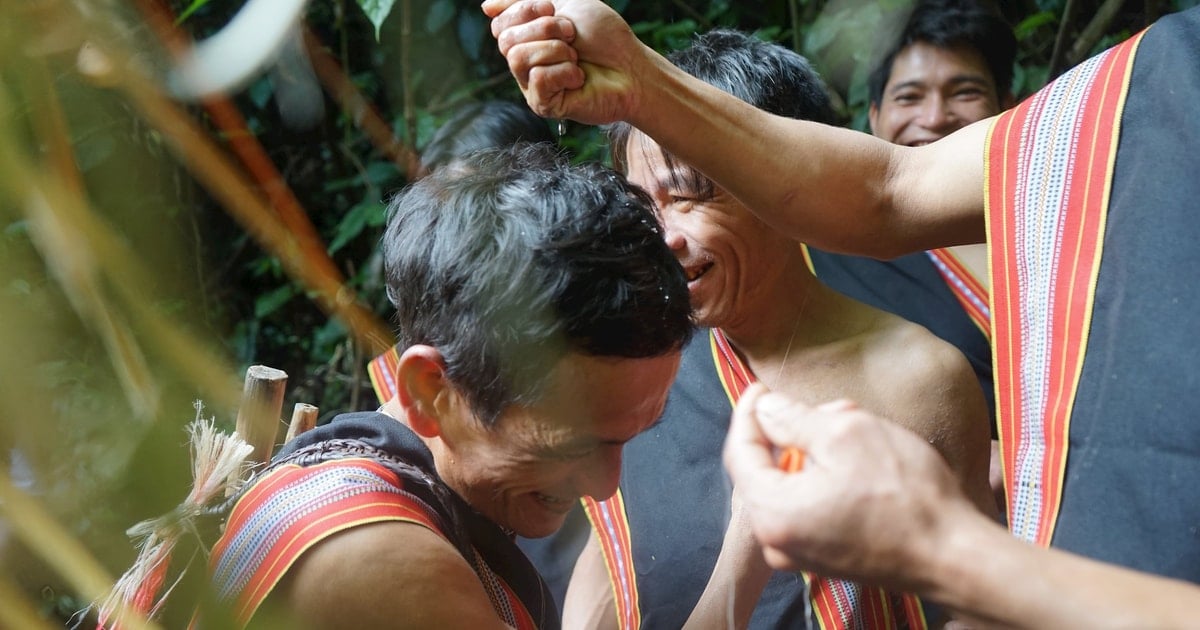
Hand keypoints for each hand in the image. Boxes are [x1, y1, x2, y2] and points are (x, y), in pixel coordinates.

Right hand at [483, 0, 648, 123]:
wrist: (632, 67)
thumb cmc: (605, 38)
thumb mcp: (567, 3)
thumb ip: (526, 2)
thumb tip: (486, 6)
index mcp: (527, 39)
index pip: (500, 24)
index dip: (523, 10)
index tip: (553, 8)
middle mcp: (525, 63)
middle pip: (505, 41)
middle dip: (544, 29)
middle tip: (572, 35)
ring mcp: (533, 86)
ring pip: (517, 59)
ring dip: (555, 50)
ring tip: (576, 57)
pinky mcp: (545, 105)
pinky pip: (538, 80)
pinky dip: (564, 72)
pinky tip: (579, 77)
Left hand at [723, 384, 974, 592]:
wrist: (954, 557)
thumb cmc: (904, 494)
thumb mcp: (846, 433)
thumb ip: (793, 418)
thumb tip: (764, 408)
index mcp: (772, 512)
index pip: (740, 452)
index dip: (748, 412)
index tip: (761, 385)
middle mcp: (776, 541)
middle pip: (766, 469)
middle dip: (793, 430)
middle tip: (830, 408)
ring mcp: (801, 555)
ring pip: (791, 485)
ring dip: (814, 451)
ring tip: (851, 426)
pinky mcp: (826, 558)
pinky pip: (809, 507)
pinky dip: (824, 477)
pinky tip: (857, 459)